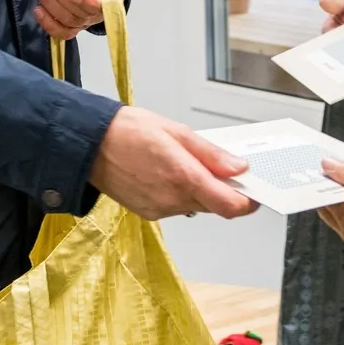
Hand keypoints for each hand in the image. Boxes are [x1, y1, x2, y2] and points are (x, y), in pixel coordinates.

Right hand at [91, 105, 258, 220]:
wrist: (90, 145)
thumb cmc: (128, 131)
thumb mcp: (176, 131)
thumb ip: (211, 154)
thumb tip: (238, 168)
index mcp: (183, 176)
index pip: (229, 205)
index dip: (247, 202)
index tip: (253, 193)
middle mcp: (172, 198)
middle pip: (214, 205)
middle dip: (222, 190)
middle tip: (218, 168)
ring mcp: (160, 208)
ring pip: (195, 206)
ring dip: (199, 190)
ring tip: (182, 164)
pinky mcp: (148, 213)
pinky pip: (175, 207)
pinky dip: (179, 194)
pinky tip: (165, 174)